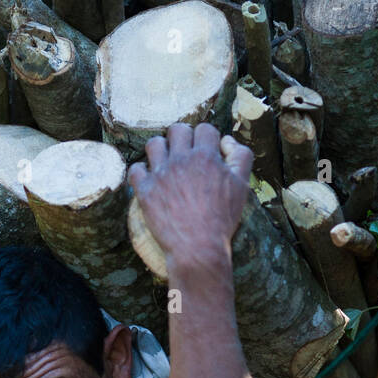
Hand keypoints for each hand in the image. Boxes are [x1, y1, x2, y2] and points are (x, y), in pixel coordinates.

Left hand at [127, 122, 252, 273]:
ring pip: (154, 144)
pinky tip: (150, 179)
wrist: (198, 248)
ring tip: (165, 162)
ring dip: (160, 150)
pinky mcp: (145, 191)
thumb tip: (226, 140)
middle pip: (177, 130)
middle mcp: (182, 160)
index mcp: (206, 157)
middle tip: (184, 153)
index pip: (204, 129)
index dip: (206, 138)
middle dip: (182, 138)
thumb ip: (241, 156)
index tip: (205, 150)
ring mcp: (161, 174)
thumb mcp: (242, 186)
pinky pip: (135, 169)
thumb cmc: (222, 219)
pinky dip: (141, 171)